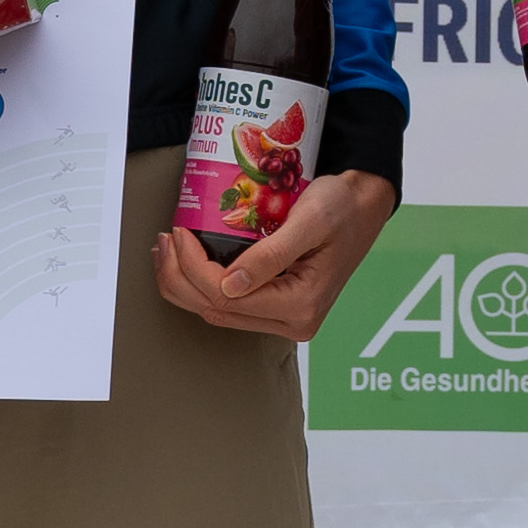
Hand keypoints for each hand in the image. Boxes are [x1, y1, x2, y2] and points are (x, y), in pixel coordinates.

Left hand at [150, 161, 395, 350]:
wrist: (363, 205)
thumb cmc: (342, 206)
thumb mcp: (309, 222)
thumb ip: (272, 255)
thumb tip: (230, 285)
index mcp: (301, 305)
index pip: (227, 296)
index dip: (194, 267)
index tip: (179, 232)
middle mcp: (293, 321)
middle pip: (216, 309)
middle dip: (180, 277)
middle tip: (164, 241)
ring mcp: (284, 318)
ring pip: (217, 311)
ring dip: (185, 283)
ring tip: (167, 251)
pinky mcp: (277, 307)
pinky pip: (229, 304)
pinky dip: (202, 284)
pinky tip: (188, 262)